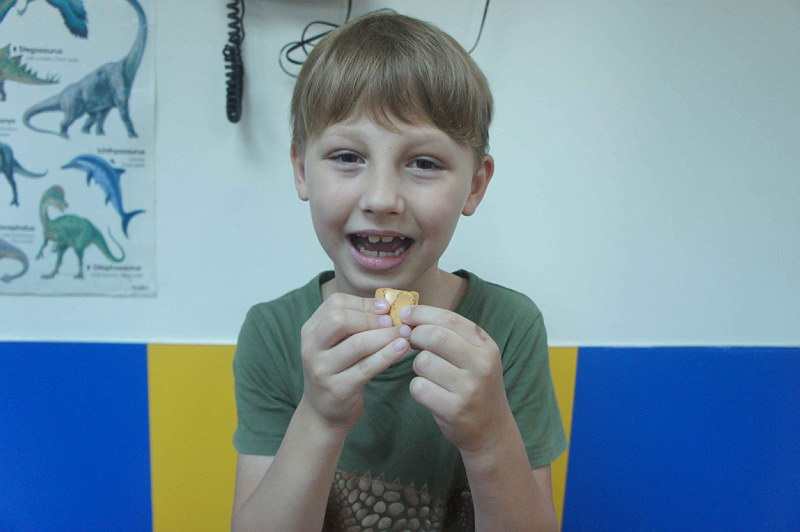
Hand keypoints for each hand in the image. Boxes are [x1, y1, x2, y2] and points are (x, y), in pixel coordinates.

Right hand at [300, 293, 410, 432]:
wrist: (323, 412)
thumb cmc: (337, 371)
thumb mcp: (336, 344)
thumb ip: (354, 324)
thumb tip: (386, 306)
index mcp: (311, 331)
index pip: (335, 304)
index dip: (363, 303)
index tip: (385, 307)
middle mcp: (311, 348)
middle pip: (340, 320)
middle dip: (371, 318)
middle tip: (393, 321)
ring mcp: (322, 370)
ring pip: (358, 344)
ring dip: (385, 336)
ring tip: (404, 333)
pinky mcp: (338, 389)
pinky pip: (367, 367)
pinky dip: (387, 355)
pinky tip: (401, 348)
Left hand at [402, 305, 513, 452]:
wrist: (492, 431)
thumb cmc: (476, 387)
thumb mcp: (477, 357)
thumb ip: (452, 336)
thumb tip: (412, 317)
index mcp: (486, 347)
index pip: (450, 319)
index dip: (422, 313)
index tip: (406, 314)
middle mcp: (481, 365)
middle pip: (434, 336)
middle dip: (415, 336)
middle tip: (411, 342)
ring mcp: (469, 388)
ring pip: (423, 361)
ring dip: (417, 366)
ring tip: (429, 374)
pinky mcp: (454, 410)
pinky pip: (419, 387)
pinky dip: (418, 388)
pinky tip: (429, 393)